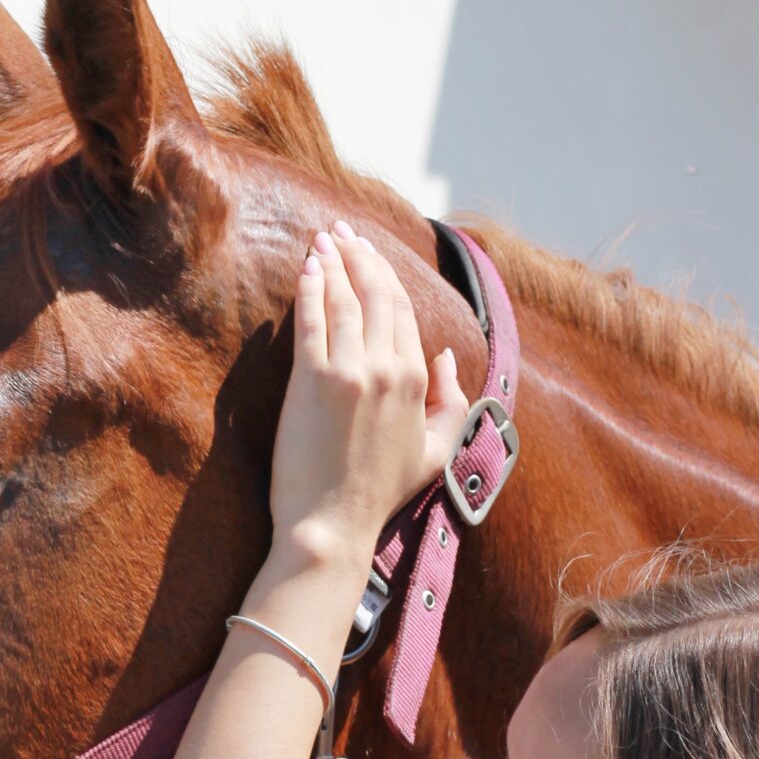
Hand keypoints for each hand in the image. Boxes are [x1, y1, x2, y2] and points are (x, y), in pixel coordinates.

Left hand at [268, 221, 469, 563]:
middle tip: (342, 231)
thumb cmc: (378, 494)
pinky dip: (310, 289)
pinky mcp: (313, 381)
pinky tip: (306, 268)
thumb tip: (449, 356)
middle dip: (359, 255)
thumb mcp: (434, 453)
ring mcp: (351, 372)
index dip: (383, 275)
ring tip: (322, 239)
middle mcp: (389, 368)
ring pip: (343, 300)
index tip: (366, 251)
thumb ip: (451, 401)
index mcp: (418, 381)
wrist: (331, 527)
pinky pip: (312, 320)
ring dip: (332, 262)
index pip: (401, 311)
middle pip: (375, 295)